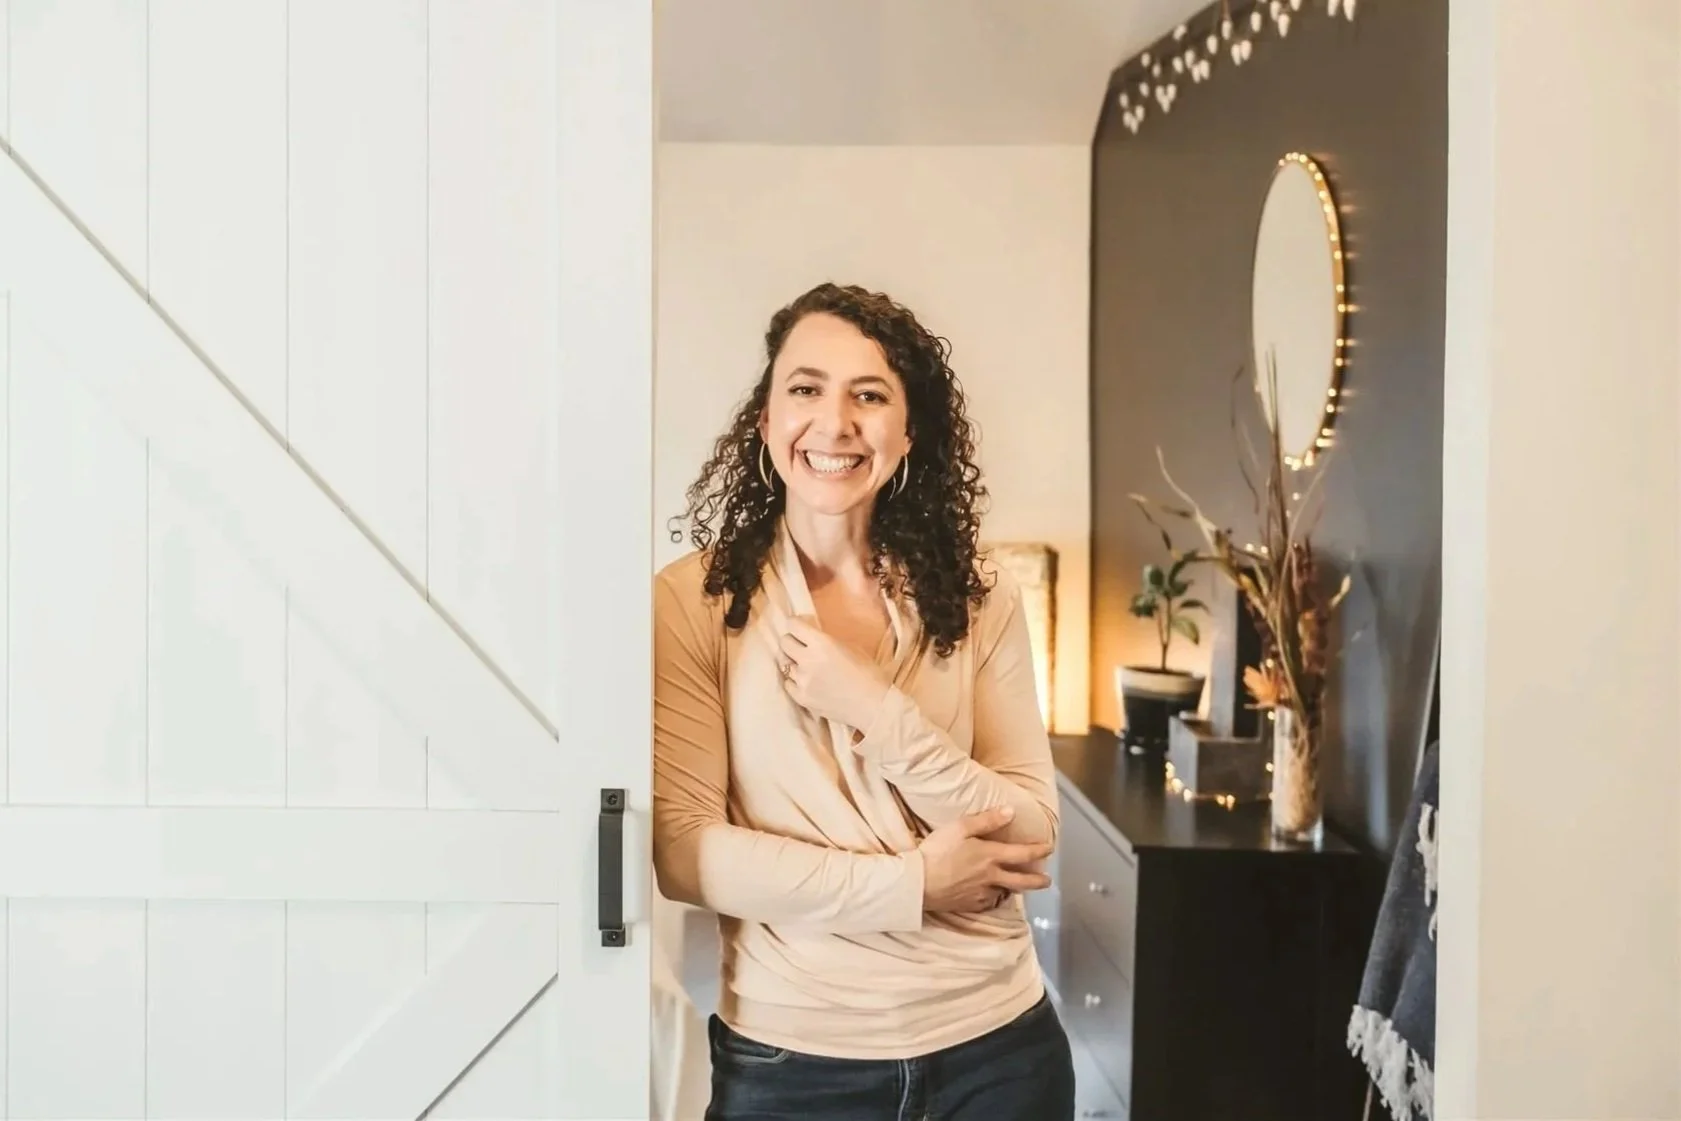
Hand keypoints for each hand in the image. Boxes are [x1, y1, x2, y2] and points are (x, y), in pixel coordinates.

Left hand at [777, 616, 890, 728]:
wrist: (874, 705)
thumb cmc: (869, 673)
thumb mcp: (851, 646)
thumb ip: (827, 640)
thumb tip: (812, 635)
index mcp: (822, 643)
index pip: (793, 625)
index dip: (796, 625)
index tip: (800, 628)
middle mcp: (808, 660)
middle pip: (784, 643)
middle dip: (792, 641)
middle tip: (802, 646)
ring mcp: (802, 681)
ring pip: (784, 663)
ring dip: (794, 662)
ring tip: (807, 667)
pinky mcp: (801, 698)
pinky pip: (788, 683)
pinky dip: (795, 680)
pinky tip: (807, 681)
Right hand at [918, 806, 1052, 912]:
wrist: (918, 883)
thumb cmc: (937, 851)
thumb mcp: (960, 828)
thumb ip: (987, 820)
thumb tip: (1010, 811)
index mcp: (991, 856)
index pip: (1024, 854)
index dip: (1039, 851)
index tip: (1049, 849)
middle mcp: (992, 877)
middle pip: (1023, 882)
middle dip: (1038, 881)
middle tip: (1047, 881)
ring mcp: (982, 893)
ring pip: (1006, 893)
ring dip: (1015, 889)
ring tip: (1018, 887)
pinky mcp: (970, 905)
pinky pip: (989, 902)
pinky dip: (994, 898)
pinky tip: (992, 895)